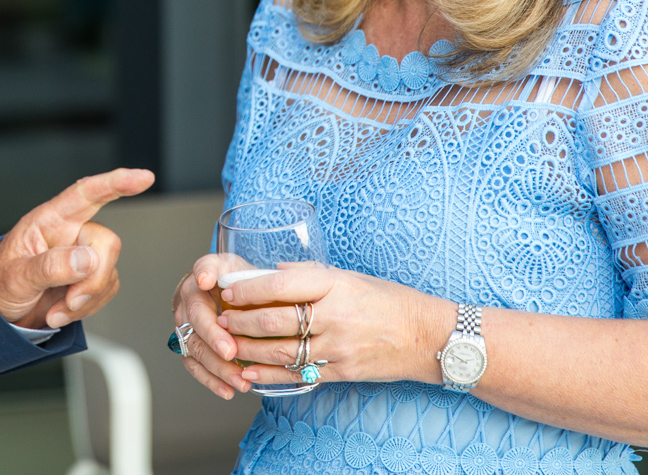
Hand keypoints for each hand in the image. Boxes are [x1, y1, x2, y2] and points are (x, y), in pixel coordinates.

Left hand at [0, 168, 154, 329]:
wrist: (2, 311)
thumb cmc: (1, 283)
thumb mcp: (15, 277)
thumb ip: (49, 266)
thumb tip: (85, 259)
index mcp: (50, 220)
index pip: (86, 194)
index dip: (116, 182)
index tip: (143, 178)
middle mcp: (71, 232)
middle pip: (106, 242)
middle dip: (93, 278)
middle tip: (70, 300)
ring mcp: (83, 255)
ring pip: (108, 271)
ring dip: (84, 299)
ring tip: (55, 309)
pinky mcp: (91, 277)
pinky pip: (106, 290)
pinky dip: (86, 308)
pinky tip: (62, 311)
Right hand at [172, 254, 254, 399]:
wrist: (229, 295)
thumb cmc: (238, 283)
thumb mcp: (243, 267)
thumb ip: (242, 274)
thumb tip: (230, 281)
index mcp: (201, 278)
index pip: (201, 280)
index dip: (204, 280)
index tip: (206, 284)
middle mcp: (187, 302)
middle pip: (195, 322)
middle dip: (213, 339)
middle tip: (231, 353)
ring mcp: (185, 326)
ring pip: (195, 348)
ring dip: (217, 367)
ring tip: (239, 380)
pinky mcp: (189, 346)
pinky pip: (195, 366)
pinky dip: (211, 380)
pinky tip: (227, 390)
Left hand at [216, 261, 453, 388]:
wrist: (426, 336)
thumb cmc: (388, 300)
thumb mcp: (350, 276)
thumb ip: (311, 274)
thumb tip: (273, 271)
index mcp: (336, 284)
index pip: (283, 284)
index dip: (250, 288)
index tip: (228, 289)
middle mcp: (336, 315)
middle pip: (277, 320)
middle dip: (242, 321)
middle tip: (221, 319)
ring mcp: (339, 347)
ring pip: (282, 350)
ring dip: (249, 349)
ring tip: (228, 345)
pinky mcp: (342, 371)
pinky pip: (299, 374)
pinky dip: (270, 376)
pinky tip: (250, 374)